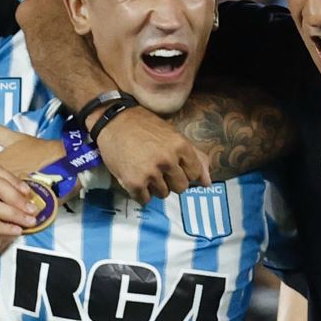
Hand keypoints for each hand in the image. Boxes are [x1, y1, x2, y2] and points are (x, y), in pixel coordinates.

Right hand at [90, 106, 209, 201]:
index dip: (183, 171)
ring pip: (163, 194)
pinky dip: (140, 194)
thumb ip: (195, 157)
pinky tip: (135, 178)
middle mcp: (168, 160)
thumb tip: (208, 182)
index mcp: (181, 146)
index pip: (194, 174)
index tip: (173, 166)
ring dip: (154, 187)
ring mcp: (151, 172)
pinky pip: (145, 200)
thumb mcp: (173, 135)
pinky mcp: (134, 182)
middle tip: (157, 169)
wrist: (113, 121)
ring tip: (144, 170)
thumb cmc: (144, 126)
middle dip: (171, 181)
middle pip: (180, 188)